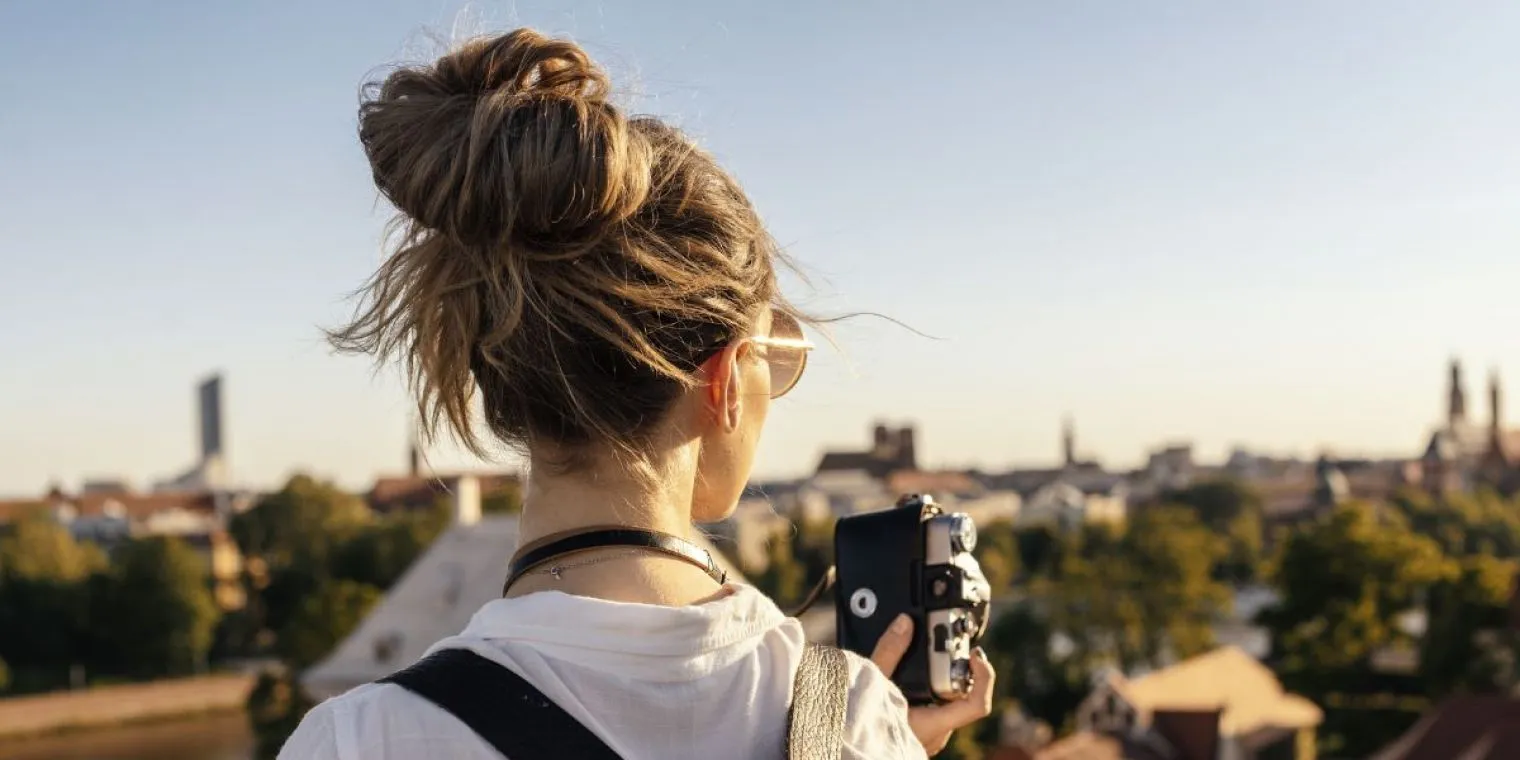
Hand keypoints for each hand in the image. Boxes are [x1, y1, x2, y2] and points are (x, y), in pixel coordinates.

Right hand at [870, 614, 994, 755]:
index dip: (984, 676)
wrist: (849, 749)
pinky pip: (936, 712)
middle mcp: (937, 734)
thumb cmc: (862, 726)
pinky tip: (915, 682)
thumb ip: (889, 652)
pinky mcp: (922, 735)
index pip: (976, 705)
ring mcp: (930, 737)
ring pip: (949, 705)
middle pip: (962, 698)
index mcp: (933, 723)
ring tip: (930, 660)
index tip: (974, 655)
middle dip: (956, 671)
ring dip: (942, 682)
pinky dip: (932, 693)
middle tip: (946, 648)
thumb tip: (905, 623)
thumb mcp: (873, 683)